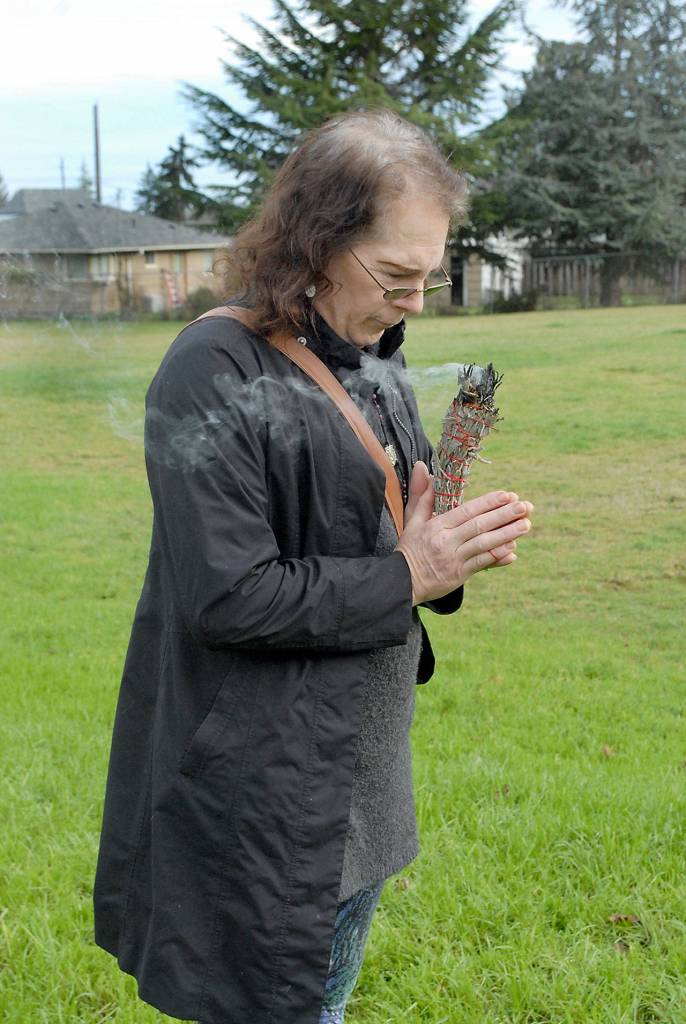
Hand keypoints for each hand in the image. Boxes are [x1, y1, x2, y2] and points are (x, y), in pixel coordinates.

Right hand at [395, 461, 533, 605]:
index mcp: (436, 526)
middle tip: (525, 506)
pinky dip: (497, 557)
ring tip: (526, 524)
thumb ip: (422, 494)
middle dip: (504, 515)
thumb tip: (423, 467)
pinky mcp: (459, 576)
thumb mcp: (411, 519)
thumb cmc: (409, 548)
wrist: (401, 582)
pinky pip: (482, 564)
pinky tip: (513, 551)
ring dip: (507, 534)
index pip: (466, 512)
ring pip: (484, 545)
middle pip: (479, 526)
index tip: (507, 495)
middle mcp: (446, 542)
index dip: (488, 503)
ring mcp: (454, 560)